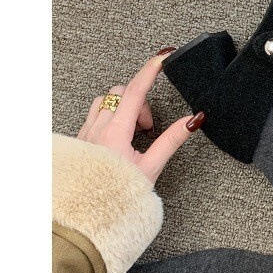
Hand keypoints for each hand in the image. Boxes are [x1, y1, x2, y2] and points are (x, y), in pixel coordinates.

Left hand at [77, 48, 204, 183]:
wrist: (88, 216)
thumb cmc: (118, 195)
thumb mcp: (151, 167)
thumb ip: (172, 140)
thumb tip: (192, 120)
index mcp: (115, 132)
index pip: (135, 91)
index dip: (150, 70)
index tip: (162, 57)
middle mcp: (96, 128)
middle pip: (121, 93)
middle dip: (139, 102)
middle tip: (148, 128)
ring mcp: (85, 133)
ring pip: (105, 101)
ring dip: (122, 108)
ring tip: (132, 132)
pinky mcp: (79, 140)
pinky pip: (93, 115)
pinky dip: (109, 118)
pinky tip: (116, 138)